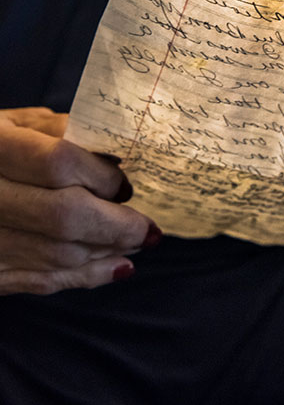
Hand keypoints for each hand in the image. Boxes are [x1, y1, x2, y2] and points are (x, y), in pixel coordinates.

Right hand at [0, 107, 159, 295]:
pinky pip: (38, 282)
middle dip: (116, 224)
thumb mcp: (3, 123)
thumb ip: (52, 131)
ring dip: (106, 253)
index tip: (125, 179)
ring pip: (55, 255)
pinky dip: (83, 278)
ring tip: (137, 242)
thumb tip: (112, 148)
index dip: (100, 174)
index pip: (57, 162)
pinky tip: (115, 266)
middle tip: (148, 226)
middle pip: (63, 216)